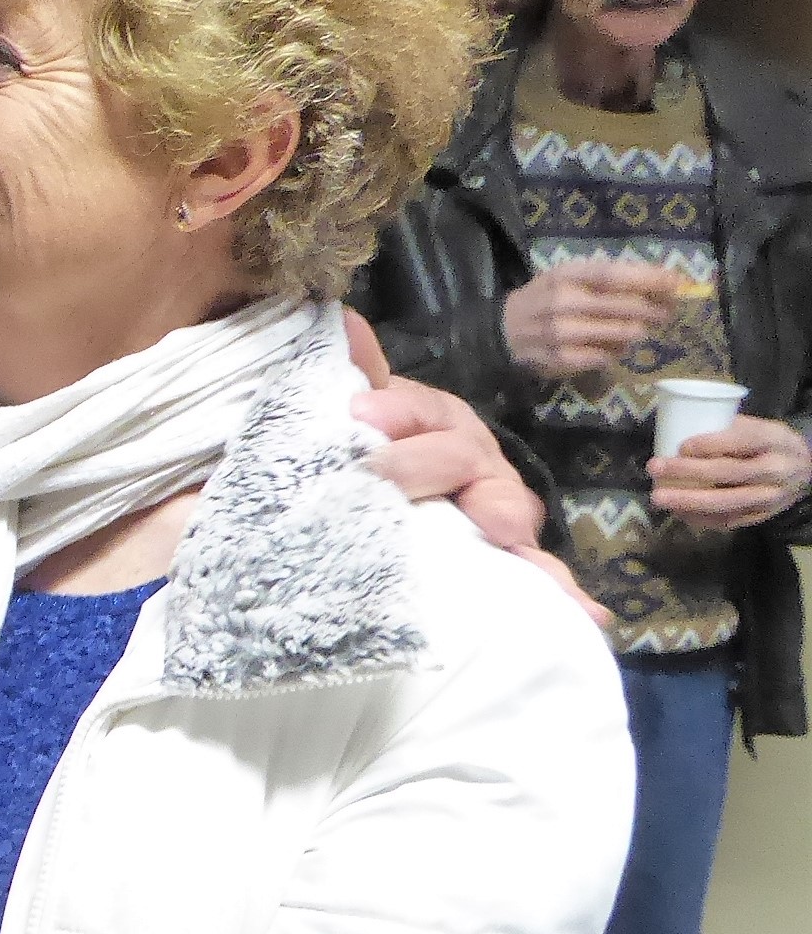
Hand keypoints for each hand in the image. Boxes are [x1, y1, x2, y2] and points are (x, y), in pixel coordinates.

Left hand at [344, 313, 609, 625]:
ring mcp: (493, 506)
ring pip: (509, 510)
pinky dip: (562, 589)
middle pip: (460, 456)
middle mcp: (472, 457)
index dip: (394, 410)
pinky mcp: (504, 553)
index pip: (420, 408)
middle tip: (383, 476)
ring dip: (504, 519)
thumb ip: (357, 370)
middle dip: (423, 464)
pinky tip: (589, 613)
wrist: (391, 490)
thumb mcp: (365, 409)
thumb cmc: (380, 446)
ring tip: (501, 530)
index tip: (360, 415)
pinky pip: (535, 569)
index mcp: (436, 420)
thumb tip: (343, 320)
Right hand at [500, 259, 680, 378]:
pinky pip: (604, 357)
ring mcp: (561, 333)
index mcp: (566, 275)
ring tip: (641, 329)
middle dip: (654, 309)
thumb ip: (606, 278)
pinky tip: (612, 348)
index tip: (677, 282)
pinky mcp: (560, 359)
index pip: (615, 275)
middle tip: (667, 312)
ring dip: (637, 332)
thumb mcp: (567, 278)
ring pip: (619, 334)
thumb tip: (660, 282)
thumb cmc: (544, 300)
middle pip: (624, 305)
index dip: (649, 278)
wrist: (501, 331)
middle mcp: (563, 302)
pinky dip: (614, 353)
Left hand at [650, 415, 811, 530]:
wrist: (806, 472)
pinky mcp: (761, 517)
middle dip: (689, 471)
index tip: (681, 446)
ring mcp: (770, 498)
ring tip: (659, 498)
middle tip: (655, 467)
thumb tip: (680, 427)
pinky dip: (700, 518)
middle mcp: (776, 471)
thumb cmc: (770, 445)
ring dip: (689, 501)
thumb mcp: (760, 427)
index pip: (743, 441)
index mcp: (774, 441)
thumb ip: (729, 428)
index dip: (711, 444)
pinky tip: (677, 512)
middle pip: (729, 473)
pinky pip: (729, 521)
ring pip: (727, 502)